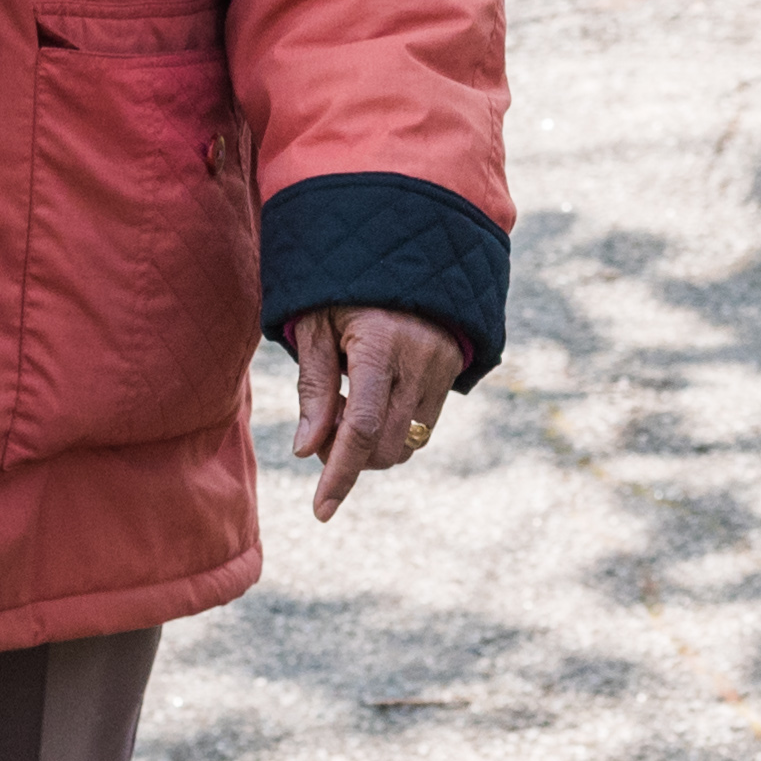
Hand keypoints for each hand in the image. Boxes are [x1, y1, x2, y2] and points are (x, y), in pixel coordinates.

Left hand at [283, 307, 469, 522]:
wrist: (402, 249)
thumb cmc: (344, 286)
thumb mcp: (317, 325)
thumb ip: (314, 388)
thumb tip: (307, 450)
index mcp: (381, 343)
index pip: (361, 429)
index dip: (339, 474)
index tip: (321, 510)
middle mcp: (419, 360)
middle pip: (384, 447)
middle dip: (349, 456)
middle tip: (323, 424)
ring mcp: (442, 368)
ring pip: (407, 444)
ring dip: (372, 446)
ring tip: (348, 405)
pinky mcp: (452, 372)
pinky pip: (423, 428)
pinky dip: (393, 432)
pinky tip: (374, 402)